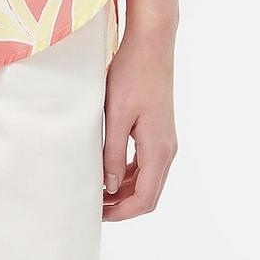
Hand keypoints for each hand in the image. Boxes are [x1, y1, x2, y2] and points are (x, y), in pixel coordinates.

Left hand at [102, 24, 177, 220]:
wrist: (151, 44)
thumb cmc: (131, 75)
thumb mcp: (115, 115)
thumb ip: (112, 153)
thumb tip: (109, 187)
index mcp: (158, 150)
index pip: (145, 199)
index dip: (122, 213)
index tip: (97, 214)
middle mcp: (167, 149)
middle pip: (148, 193)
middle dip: (122, 205)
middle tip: (92, 205)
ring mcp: (165, 139)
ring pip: (148, 178)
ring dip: (124, 189)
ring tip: (96, 189)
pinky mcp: (159, 129)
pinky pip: (146, 162)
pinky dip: (129, 172)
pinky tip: (108, 168)